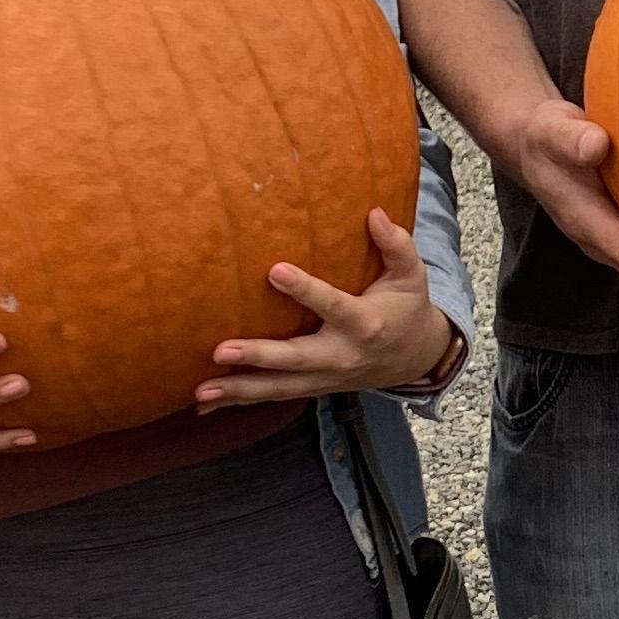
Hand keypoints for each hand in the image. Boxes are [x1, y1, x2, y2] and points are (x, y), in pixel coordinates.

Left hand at [200, 209, 467, 405]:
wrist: (416, 359)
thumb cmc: (407, 308)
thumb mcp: (412, 275)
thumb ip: (396, 245)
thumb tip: (374, 213)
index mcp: (365, 323)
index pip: (332, 305)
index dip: (305, 290)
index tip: (275, 270)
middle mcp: (342, 355)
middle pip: (297, 358)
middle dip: (259, 356)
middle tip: (222, 351)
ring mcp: (326, 377)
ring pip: (280, 387)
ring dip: (240, 389)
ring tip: (201, 391)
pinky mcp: (313, 387)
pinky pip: (274, 396)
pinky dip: (240, 402)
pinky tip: (204, 406)